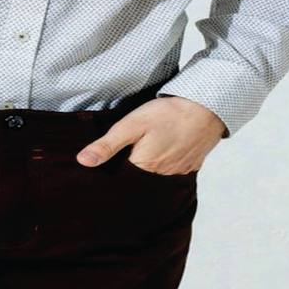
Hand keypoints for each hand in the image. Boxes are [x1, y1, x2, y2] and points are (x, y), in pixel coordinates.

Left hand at [76, 96, 225, 174]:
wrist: (206, 107)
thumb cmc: (167, 114)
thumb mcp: (131, 124)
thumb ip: (107, 145)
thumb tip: (82, 162)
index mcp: (143, 168)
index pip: (120, 180)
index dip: (111, 172)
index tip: (105, 165)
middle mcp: (161, 177)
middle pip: (138, 181)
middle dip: (128, 173)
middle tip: (125, 155)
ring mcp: (178, 173)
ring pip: (155, 178)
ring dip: (147, 170)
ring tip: (142, 153)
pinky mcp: (190, 167)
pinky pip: (172, 173)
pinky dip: (164, 166)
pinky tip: (162, 152)